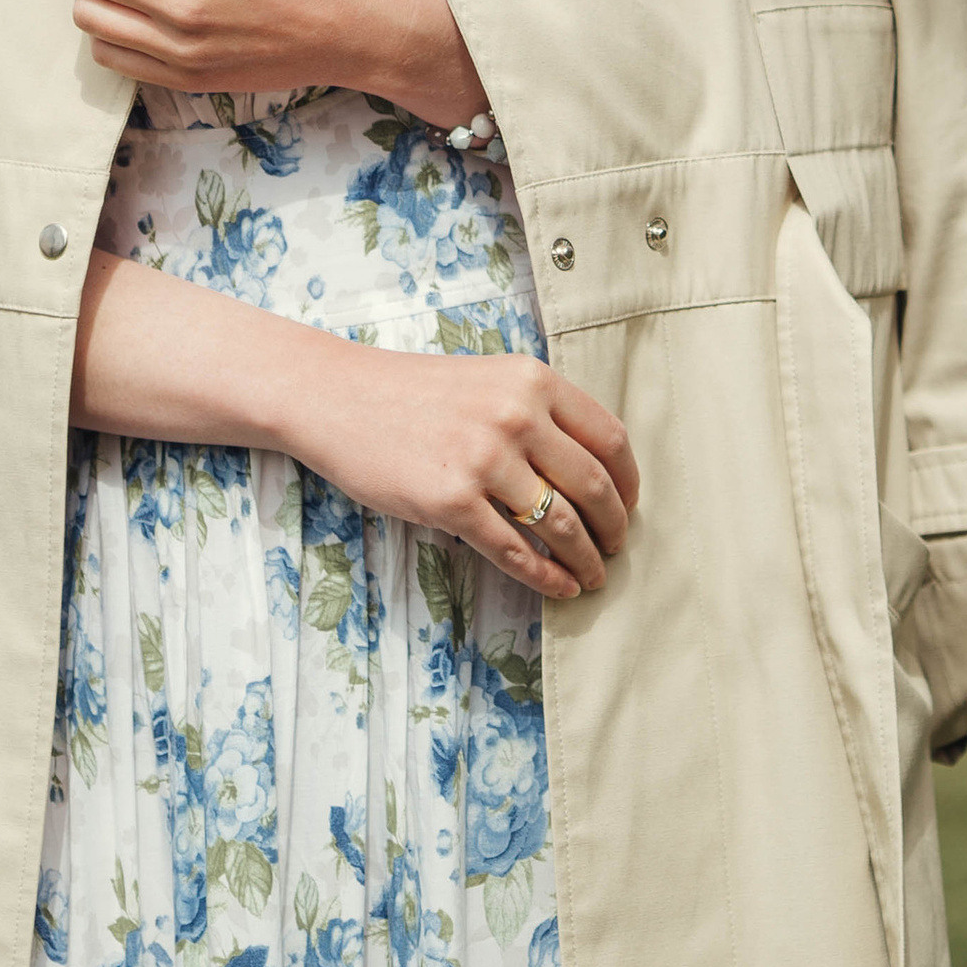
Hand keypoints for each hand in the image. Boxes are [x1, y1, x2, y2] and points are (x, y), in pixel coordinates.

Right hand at [287, 337, 639, 602]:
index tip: (629, 505)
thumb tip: (593, 471)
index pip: (609, 438)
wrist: (337, 397)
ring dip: (586, 559)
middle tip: (615, 549)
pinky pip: (516, 552)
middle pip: (594, 486)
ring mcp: (483, 459)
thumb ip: (538, 412)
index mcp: (531, 379)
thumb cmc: (413, 392)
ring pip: (561, 525)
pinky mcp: (451, 502)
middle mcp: (515, 415)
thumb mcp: (488, 379)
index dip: (629, 481)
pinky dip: (547, 578)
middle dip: (614, 528)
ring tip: (592, 576)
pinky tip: (560, 588)